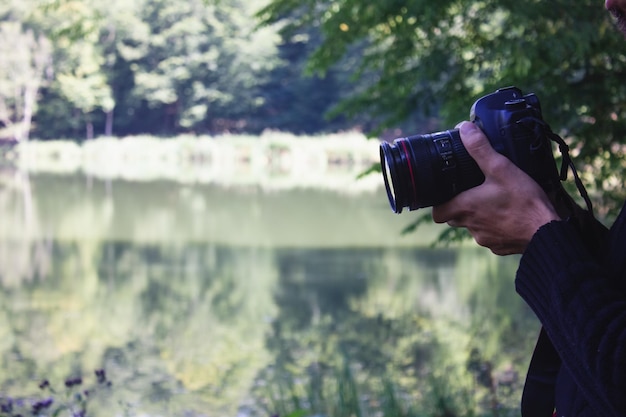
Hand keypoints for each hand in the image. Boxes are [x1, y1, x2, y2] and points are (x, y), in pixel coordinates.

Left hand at [431, 121, 559, 254]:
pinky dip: (496, 227)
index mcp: (466, 208)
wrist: (546, 232)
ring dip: (480, 216)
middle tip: (472, 192)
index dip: (439, 204)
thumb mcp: (501, 168)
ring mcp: (486, 239)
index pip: (437, 213)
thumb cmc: (523, 201)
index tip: (447, 194)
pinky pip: (492, 236)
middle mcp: (471, 227)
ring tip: (494, 202)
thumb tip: (463, 128)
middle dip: (460, 207)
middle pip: (454, 219)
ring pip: (474, 227)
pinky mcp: (500, 247)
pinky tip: (509, 216)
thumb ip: (480, 148)